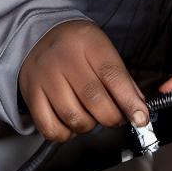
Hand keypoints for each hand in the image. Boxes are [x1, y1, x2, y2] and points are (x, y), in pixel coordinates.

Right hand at [18, 21, 148, 141]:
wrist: (38, 36)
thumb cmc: (76, 46)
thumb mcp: (102, 49)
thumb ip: (122, 79)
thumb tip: (139, 109)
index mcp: (88, 42)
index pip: (112, 75)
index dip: (129, 101)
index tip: (141, 118)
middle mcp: (63, 58)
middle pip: (93, 99)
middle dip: (112, 117)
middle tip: (116, 117)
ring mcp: (45, 77)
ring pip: (73, 117)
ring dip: (89, 126)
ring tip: (91, 116)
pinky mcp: (31, 95)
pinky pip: (50, 128)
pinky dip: (66, 134)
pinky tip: (71, 123)